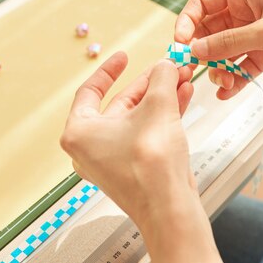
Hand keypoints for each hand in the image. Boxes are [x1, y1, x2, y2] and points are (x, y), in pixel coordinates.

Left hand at [60, 52, 194, 221]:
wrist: (168, 207)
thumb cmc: (151, 164)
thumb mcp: (158, 107)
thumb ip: (161, 79)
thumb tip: (166, 65)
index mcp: (79, 131)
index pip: (90, 91)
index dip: (110, 69)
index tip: (124, 56)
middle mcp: (91, 146)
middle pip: (121, 103)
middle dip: (149, 83)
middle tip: (167, 67)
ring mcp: (113, 158)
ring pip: (137, 118)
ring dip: (161, 97)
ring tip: (181, 78)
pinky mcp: (133, 167)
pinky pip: (146, 132)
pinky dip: (163, 114)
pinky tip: (183, 96)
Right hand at [175, 0, 262, 98]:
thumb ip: (232, 41)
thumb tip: (196, 49)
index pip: (202, 4)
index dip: (187, 22)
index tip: (181, 43)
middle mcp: (243, 13)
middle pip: (208, 32)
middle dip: (202, 52)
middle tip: (197, 70)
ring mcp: (253, 36)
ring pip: (222, 54)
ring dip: (218, 69)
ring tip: (224, 83)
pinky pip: (240, 68)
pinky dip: (233, 81)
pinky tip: (227, 93)